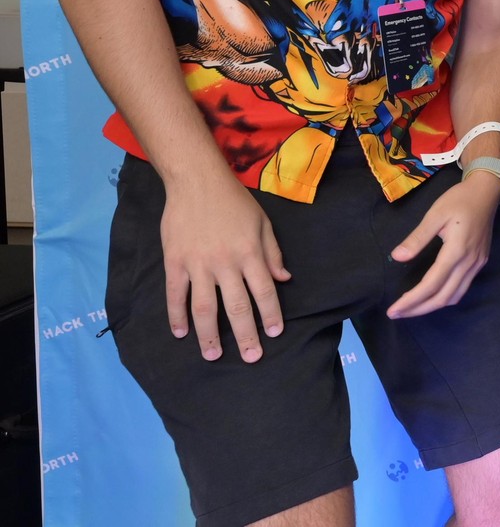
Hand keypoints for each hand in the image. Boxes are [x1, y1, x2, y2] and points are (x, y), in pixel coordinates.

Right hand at [159, 172, 288, 361]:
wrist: (197, 181)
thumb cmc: (234, 202)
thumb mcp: (262, 223)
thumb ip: (272, 254)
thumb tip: (284, 280)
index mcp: (250, 253)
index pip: (264, 292)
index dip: (271, 314)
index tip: (275, 334)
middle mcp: (225, 263)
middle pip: (237, 306)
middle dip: (246, 335)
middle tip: (251, 358)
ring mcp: (198, 264)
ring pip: (204, 307)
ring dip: (209, 335)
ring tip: (213, 355)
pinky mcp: (175, 261)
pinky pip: (176, 294)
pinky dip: (177, 316)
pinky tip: (181, 333)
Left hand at [387, 173, 499, 318]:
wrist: (486, 192)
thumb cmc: (459, 200)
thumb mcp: (434, 214)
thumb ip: (417, 238)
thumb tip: (397, 257)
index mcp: (457, 251)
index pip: (431, 284)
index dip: (412, 300)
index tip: (394, 309)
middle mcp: (469, 263)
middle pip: (443, 297)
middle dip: (419, 309)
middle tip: (397, 313)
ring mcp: (477, 264)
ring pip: (454, 296)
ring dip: (432, 306)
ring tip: (412, 308)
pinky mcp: (480, 262)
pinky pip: (462, 288)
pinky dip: (445, 297)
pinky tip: (432, 295)